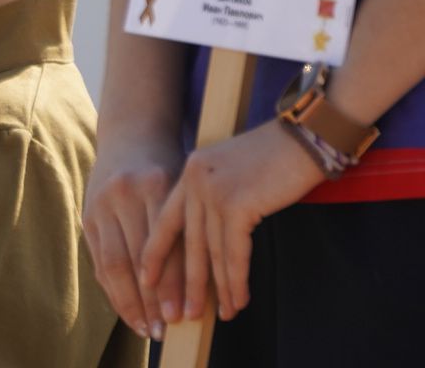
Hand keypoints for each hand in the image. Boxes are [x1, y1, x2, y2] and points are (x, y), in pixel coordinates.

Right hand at [83, 138, 184, 338]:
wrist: (130, 134)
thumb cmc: (168, 167)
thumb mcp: (183, 188)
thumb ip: (187, 228)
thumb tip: (202, 285)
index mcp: (154, 184)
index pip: (165, 245)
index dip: (174, 285)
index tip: (185, 315)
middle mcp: (123, 193)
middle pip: (136, 258)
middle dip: (151, 300)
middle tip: (164, 330)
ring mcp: (100, 204)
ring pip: (114, 263)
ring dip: (129, 301)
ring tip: (145, 328)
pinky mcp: (87, 214)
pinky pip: (99, 259)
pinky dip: (112, 288)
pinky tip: (126, 309)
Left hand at [140, 121, 322, 321]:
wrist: (305, 137)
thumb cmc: (275, 157)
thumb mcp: (232, 174)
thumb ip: (215, 198)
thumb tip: (211, 239)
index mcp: (189, 172)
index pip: (164, 221)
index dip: (155, 254)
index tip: (146, 282)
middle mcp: (194, 181)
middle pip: (185, 242)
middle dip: (183, 283)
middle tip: (180, 315)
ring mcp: (213, 191)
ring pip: (210, 252)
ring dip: (216, 289)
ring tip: (219, 316)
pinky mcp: (236, 203)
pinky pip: (233, 252)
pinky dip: (236, 280)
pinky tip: (238, 300)